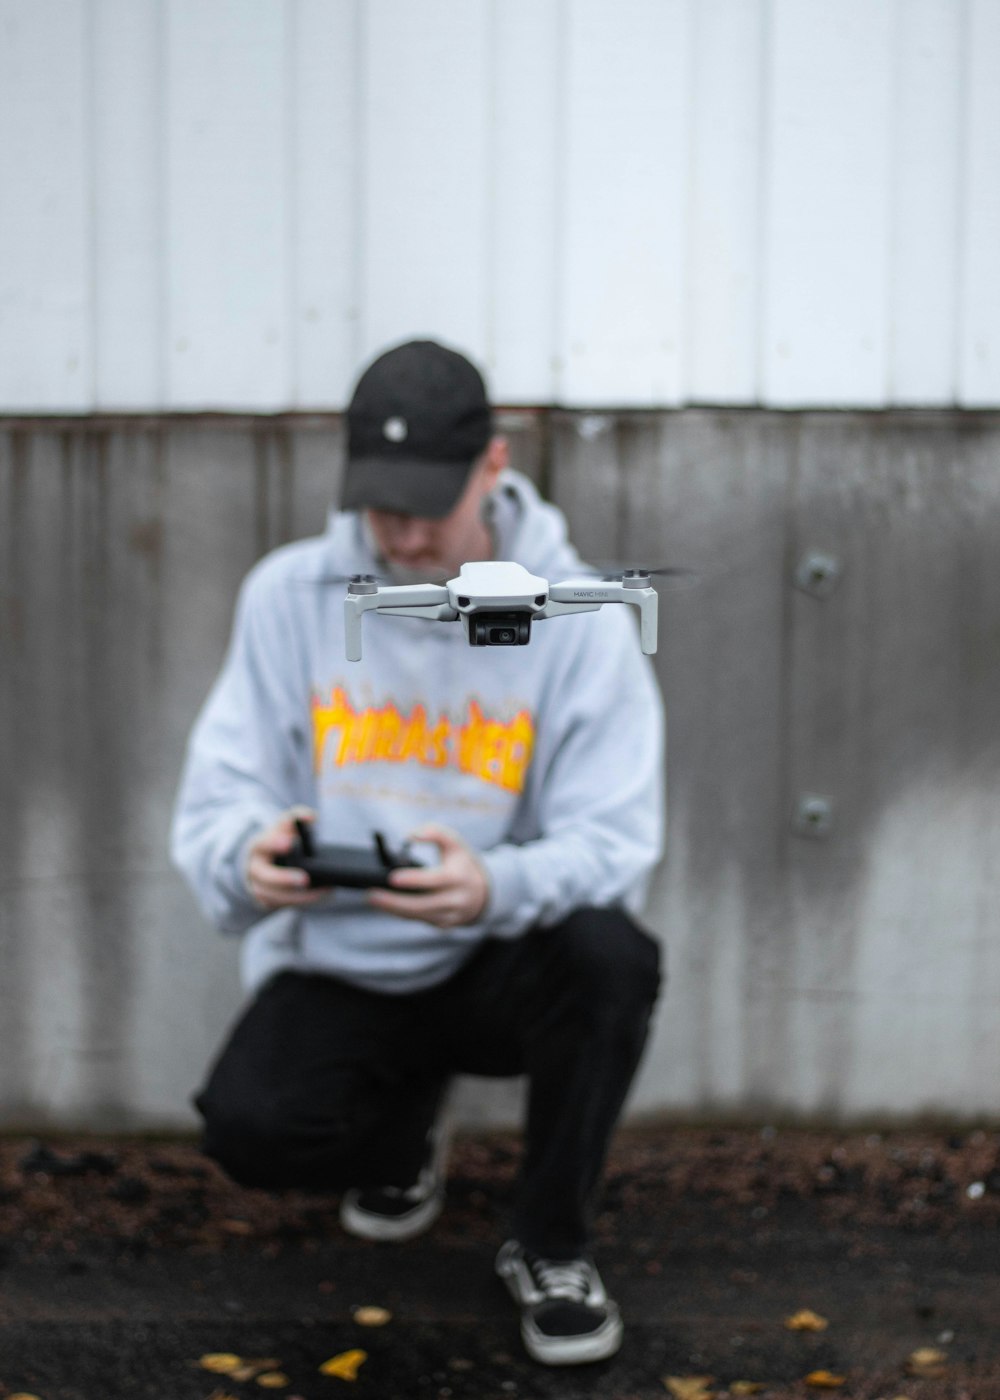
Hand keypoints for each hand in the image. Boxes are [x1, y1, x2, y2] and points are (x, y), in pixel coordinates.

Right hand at [245, 807, 326, 911]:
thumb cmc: (281, 839)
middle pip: (265, 877)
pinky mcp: (267, 901)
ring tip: (323, 891)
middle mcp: (254, 869)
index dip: (274, 844)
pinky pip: (282, 906)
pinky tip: (320, 896)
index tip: (291, 842)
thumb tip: (310, 817)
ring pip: (274, 896)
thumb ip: (299, 816)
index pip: (262, 845)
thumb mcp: (287, 824)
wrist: (268, 859)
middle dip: (284, 879)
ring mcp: (259, 887)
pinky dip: (301, 902)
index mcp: (258, 847)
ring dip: (298, 896)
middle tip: (305, 879)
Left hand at [367, 824, 488, 929]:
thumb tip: (411, 835)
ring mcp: (450, 915)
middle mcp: (455, 899)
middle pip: (422, 905)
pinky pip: (419, 920)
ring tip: (373, 899)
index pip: (435, 880)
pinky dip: (401, 913)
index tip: (392, 878)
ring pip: (418, 915)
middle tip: (371, 895)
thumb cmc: (461, 863)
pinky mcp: (443, 924)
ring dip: (393, 909)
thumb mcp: (455, 843)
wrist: (482, 892)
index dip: (414, 880)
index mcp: (459, 877)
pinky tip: (386, 905)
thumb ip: (435, 832)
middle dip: (395, 902)